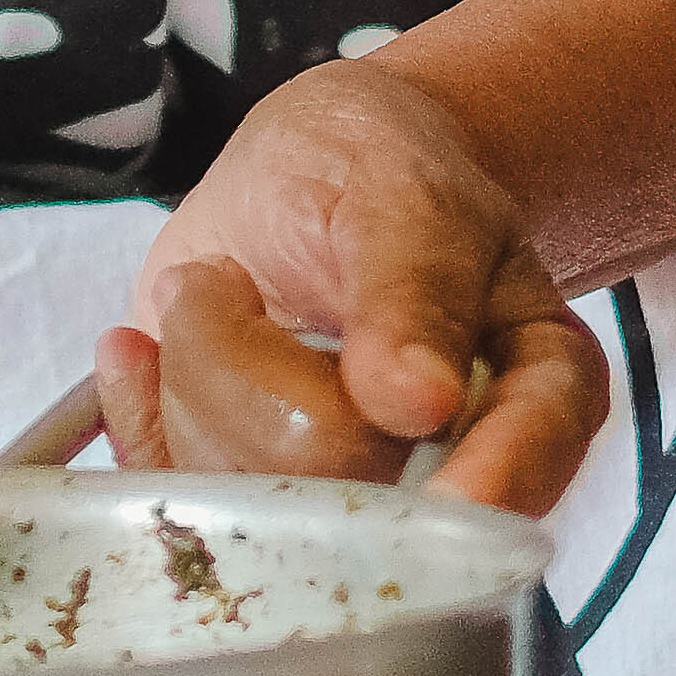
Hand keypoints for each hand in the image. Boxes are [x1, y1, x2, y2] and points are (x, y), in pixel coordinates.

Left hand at [97, 61, 606, 514]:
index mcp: (539, 392)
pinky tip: (144, 350)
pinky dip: (135, 410)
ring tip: (225, 298)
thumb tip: (417, 402)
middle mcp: (454, 473)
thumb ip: (413, 289)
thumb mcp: (403, 193)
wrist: (304, 176)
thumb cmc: (377, 169)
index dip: (472, 478)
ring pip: (243, 490)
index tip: (408, 416)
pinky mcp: (256, 505)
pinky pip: (175, 497)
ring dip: (195, 374)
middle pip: (337, 473)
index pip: (515, 466)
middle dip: (250, 366)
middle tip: (236, 283)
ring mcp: (349, 500)